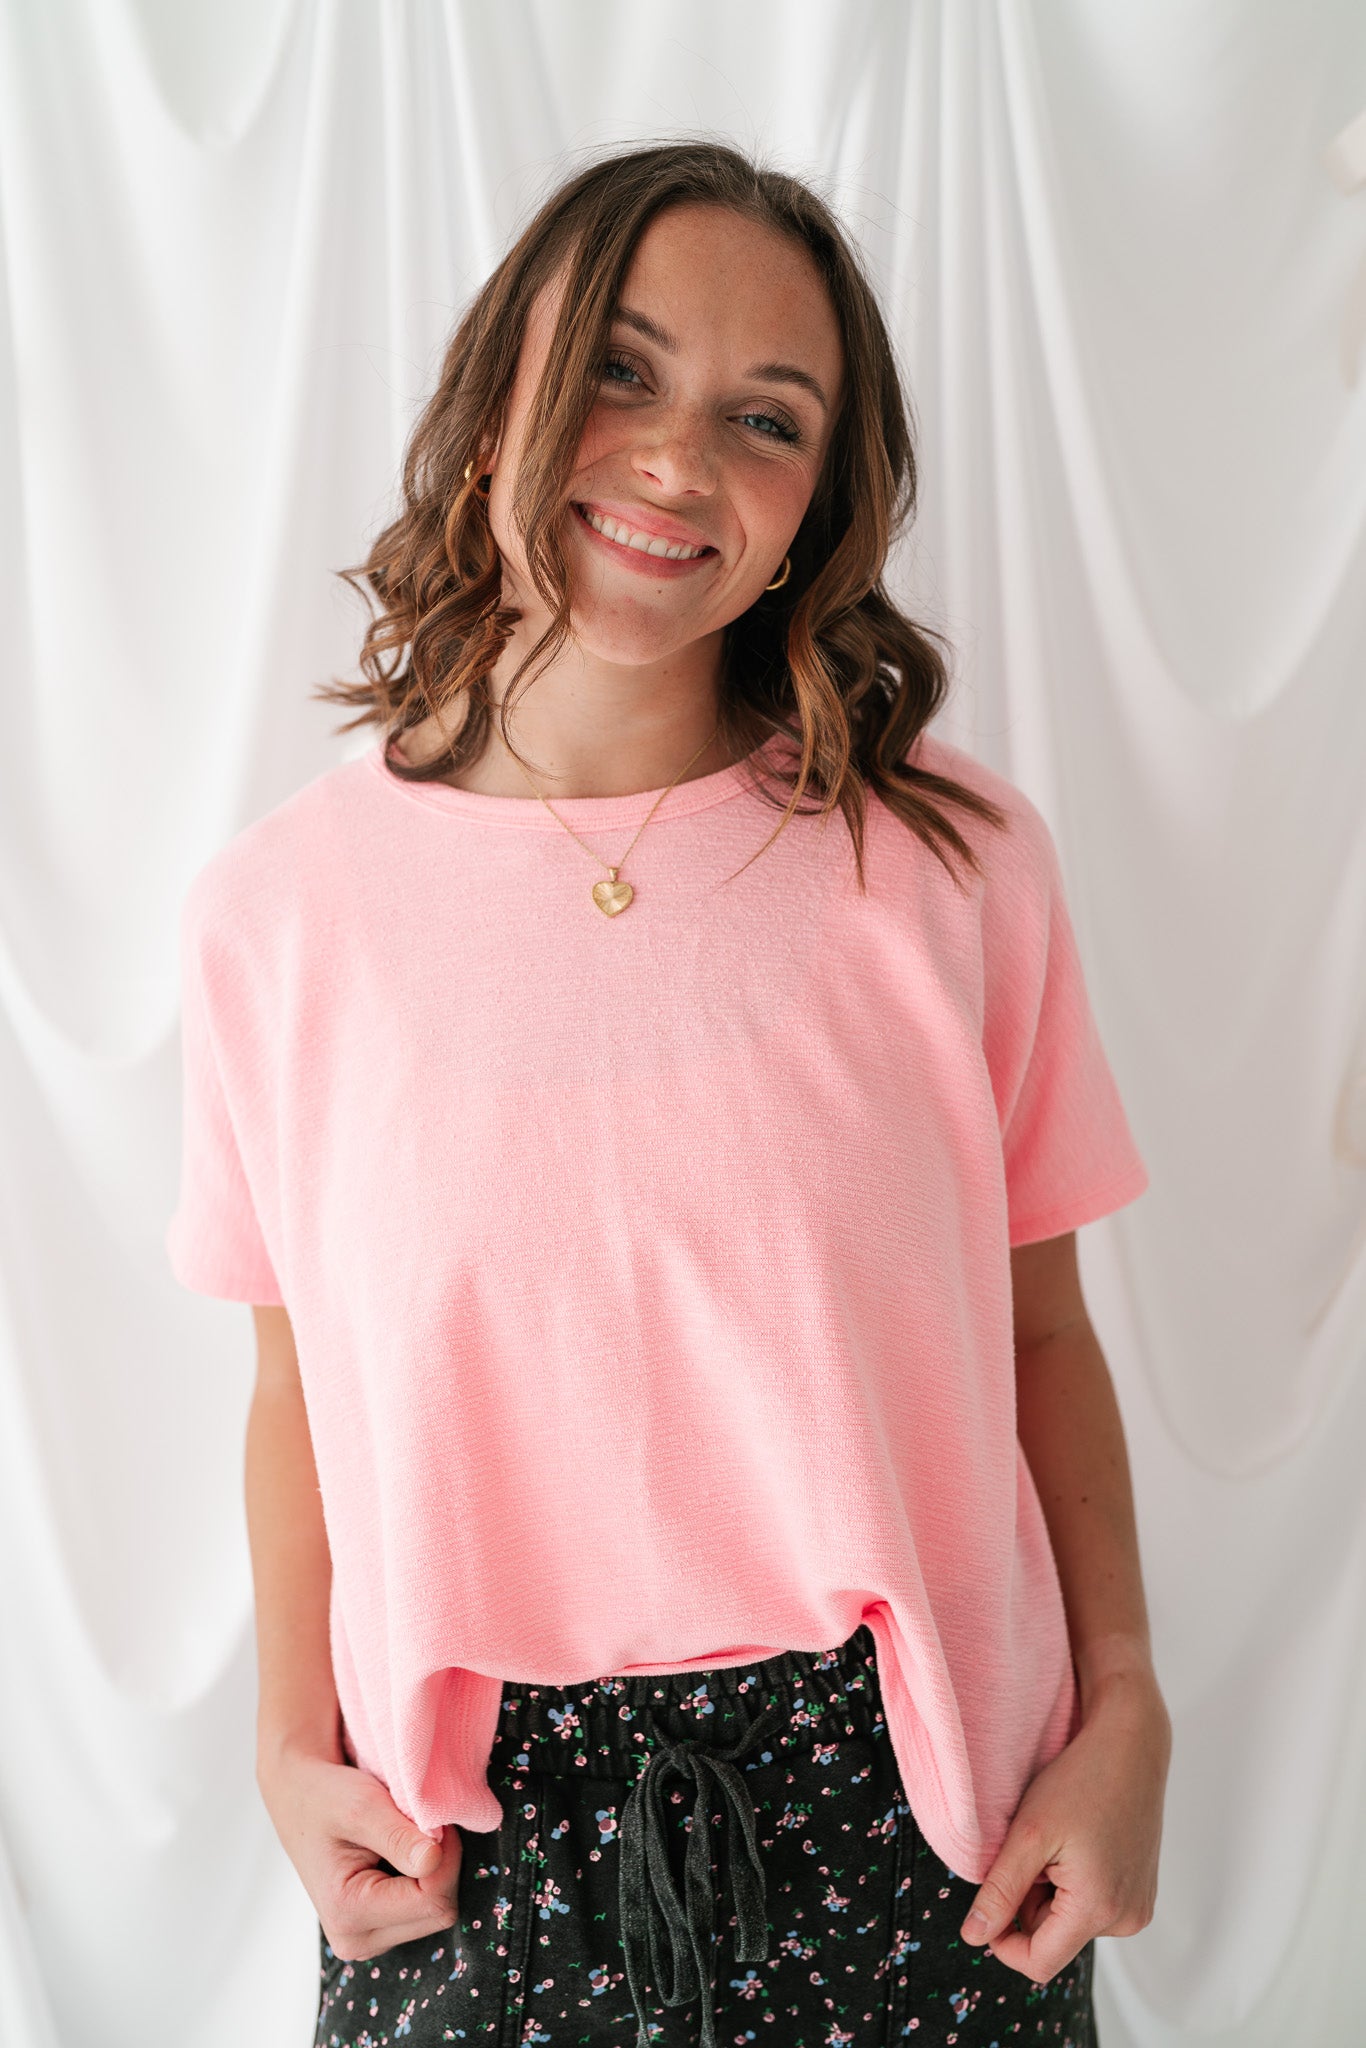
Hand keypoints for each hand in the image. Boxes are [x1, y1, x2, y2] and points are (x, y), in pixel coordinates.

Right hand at [257, 1740, 462, 1960]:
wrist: (300, 1803)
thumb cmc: (325, 1799)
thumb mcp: (362, 1806)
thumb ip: (398, 1837)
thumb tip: (433, 1860)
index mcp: (348, 1914)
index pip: (432, 1900)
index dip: (445, 1856)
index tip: (432, 1820)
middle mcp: (356, 1940)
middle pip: (438, 1913)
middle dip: (442, 1866)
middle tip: (419, 1826)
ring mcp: (367, 1940)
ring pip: (434, 1914)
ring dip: (434, 1873)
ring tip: (405, 1840)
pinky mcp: (378, 1931)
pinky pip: (424, 1912)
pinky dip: (424, 1880)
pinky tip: (401, 1857)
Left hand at [959, 1668, 1170, 1981]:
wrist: (1131, 1745)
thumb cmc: (1081, 1781)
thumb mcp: (1029, 1834)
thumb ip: (1000, 1891)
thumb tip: (974, 1938)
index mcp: (1098, 1909)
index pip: (1039, 1963)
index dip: (1004, 1943)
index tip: (989, 1906)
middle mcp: (1126, 1919)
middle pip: (1054, 1939)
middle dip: (1031, 1903)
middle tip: (1033, 1850)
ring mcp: (1138, 1907)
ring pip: (1071, 1922)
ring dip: (1052, 1892)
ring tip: (1059, 1842)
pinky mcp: (1141, 1893)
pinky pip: (1093, 1907)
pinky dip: (1075, 1884)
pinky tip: (1080, 1844)